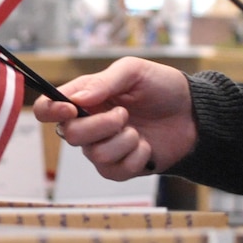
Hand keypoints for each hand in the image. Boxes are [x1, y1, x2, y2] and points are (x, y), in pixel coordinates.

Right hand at [32, 58, 194, 179]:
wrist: (194, 115)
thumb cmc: (162, 88)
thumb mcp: (133, 72)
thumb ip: (103, 82)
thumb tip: (75, 99)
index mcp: (85, 99)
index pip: (48, 108)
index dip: (50, 110)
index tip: (71, 108)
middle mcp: (88, 124)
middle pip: (68, 135)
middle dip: (99, 126)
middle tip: (124, 114)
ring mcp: (103, 147)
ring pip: (93, 154)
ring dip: (122, 141)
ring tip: (139, 131)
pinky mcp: (120, 168)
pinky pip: (114, 171)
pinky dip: (135, 157)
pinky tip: (146, 146)